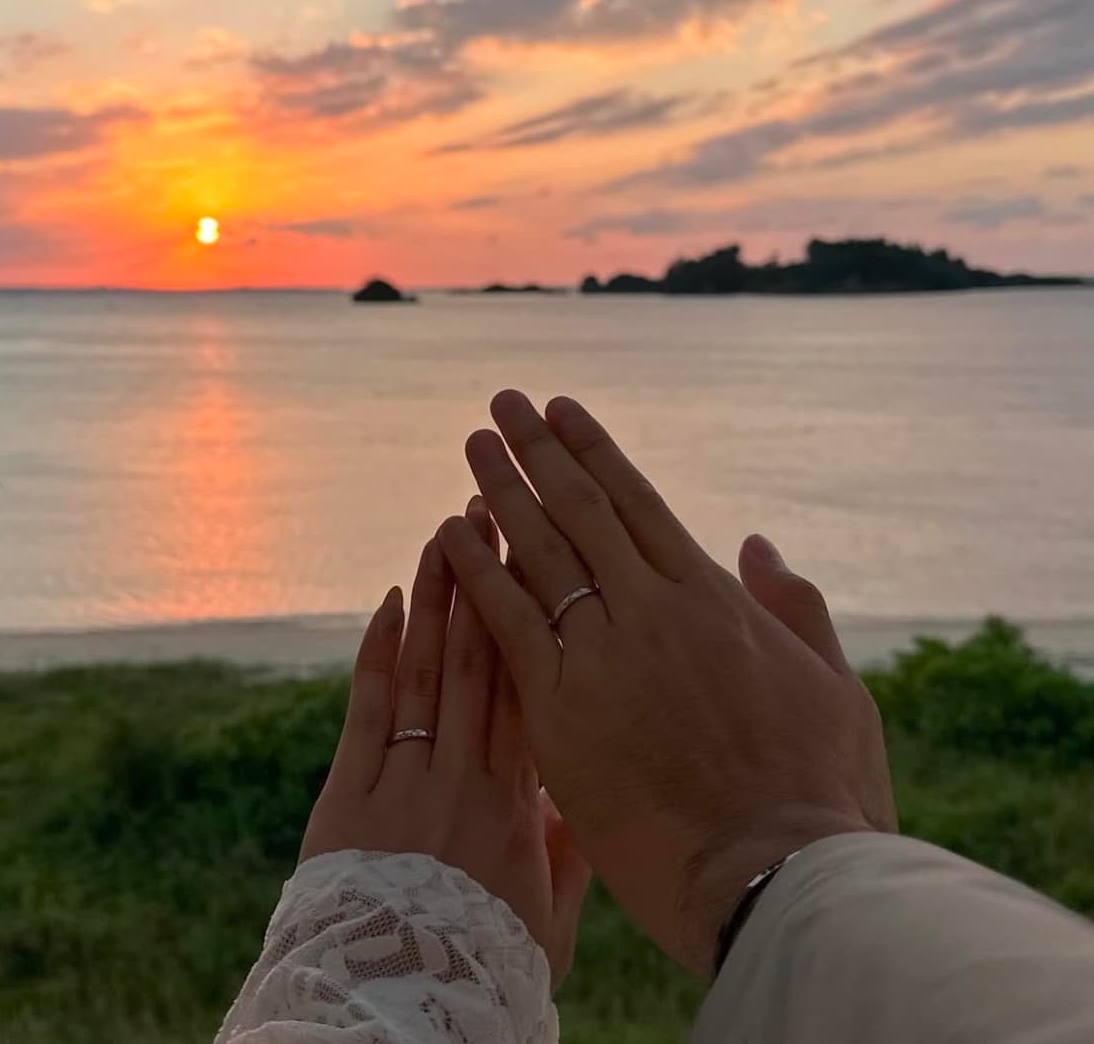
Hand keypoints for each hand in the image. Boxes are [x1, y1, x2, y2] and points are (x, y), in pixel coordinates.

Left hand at [301, 498, 591, 987]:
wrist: (395, 1010)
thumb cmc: (479, 969)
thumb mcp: (547, 921)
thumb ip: (569, 851)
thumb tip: (585, 793)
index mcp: (520, 804)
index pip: (531, 690)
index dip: (534, 620)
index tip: (541, 561)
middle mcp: (467, 778)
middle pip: (482, 661)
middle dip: (488, 583)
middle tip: (495, 513)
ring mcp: (406, 781)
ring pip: (428, 671)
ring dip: (439, 598)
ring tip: (446, 531)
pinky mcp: (348, 795)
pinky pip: (369, 711)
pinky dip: (380, 653)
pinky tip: (393, 601)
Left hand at [437, 392, 896, 977]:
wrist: (776, 879)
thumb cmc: (818, 794)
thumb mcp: (835, 687)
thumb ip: (796, 607)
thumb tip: (757, 545)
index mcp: (715, 600)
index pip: (639, 503)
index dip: (594, 452)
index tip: (562, 411)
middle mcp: (654, 610)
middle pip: (581, 510)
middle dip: (537, 451)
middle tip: (502, 405)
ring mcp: (605, 655)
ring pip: (540, 552)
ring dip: (501, 493)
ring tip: (472, 447)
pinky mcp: (561, 711)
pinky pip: (507, 622)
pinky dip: (476, 573)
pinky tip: (447, 534)